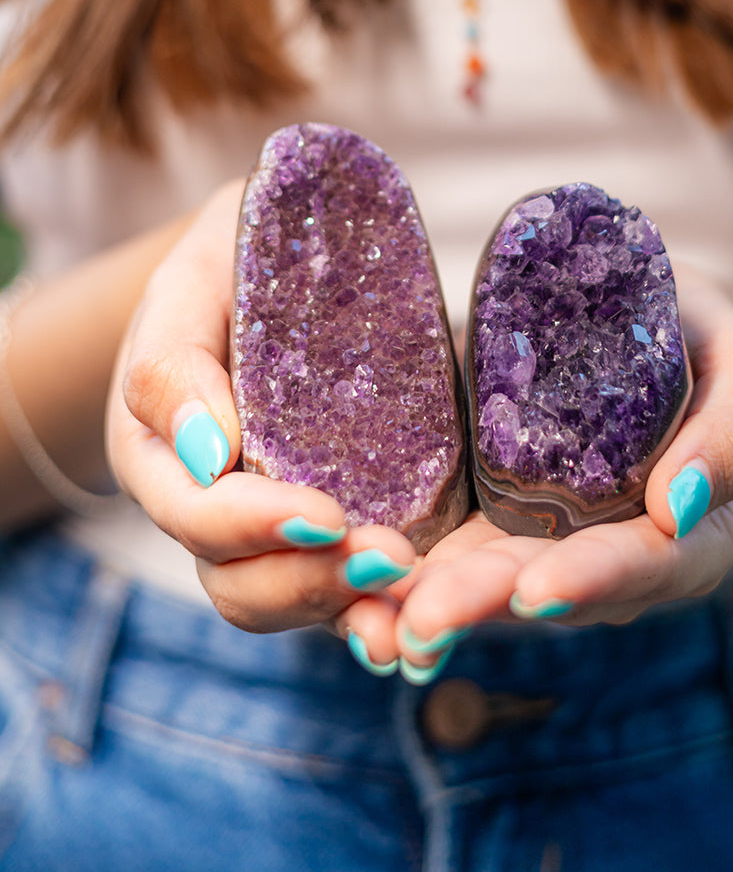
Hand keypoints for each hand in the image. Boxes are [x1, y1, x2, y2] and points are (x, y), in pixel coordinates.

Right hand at [106, 180, 416, 631]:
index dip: (253, 525)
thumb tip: (205, 452)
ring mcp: (278, 528)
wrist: (286, 266)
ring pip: (300, 600)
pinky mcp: (340, 524)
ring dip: (355, 606)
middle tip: (390, 559)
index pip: (196, 515)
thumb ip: (174, 361)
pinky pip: (356, 583)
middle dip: (312, 582)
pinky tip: (432, 597)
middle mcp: (215, 511)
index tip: (325, 513)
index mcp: (162, 458)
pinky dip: (390, 601)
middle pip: (242, 585)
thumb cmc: (233, 265)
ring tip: (415, 587)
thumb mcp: (193, 284)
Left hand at [333, 269, 732, 676]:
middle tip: (421, 620)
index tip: (539, 593)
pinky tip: (348, 567)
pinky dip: (399, 560)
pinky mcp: (487, 508)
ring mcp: (540, 538)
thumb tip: (679, 504)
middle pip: (544, 590)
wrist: (641, 321)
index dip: (593, 583)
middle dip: (483, 606)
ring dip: (425, 599)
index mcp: (683, 538)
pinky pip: (444, 539)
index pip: (641, 570)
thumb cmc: (705, 342)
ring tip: (369, 612)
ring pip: (481, 579)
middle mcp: (604, 556)